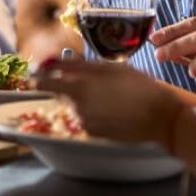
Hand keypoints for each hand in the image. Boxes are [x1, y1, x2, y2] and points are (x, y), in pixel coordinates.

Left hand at [34, 61, 182, 146]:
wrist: (159, 118)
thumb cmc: (139, 87)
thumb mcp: (111, 68)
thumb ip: (80, 65)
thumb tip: (56, 62)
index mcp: (80, 87)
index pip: (44, 83)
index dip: (38, 77)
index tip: (36, 72)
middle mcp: (78, 107)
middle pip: (61, 93)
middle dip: (70, 85)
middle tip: (94, 81)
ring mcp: (85, 122)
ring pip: (74, 105)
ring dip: (84, 98)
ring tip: (110, 94)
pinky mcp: (93, 133)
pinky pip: (86, 117)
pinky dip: (93, 111)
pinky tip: (113, 107)